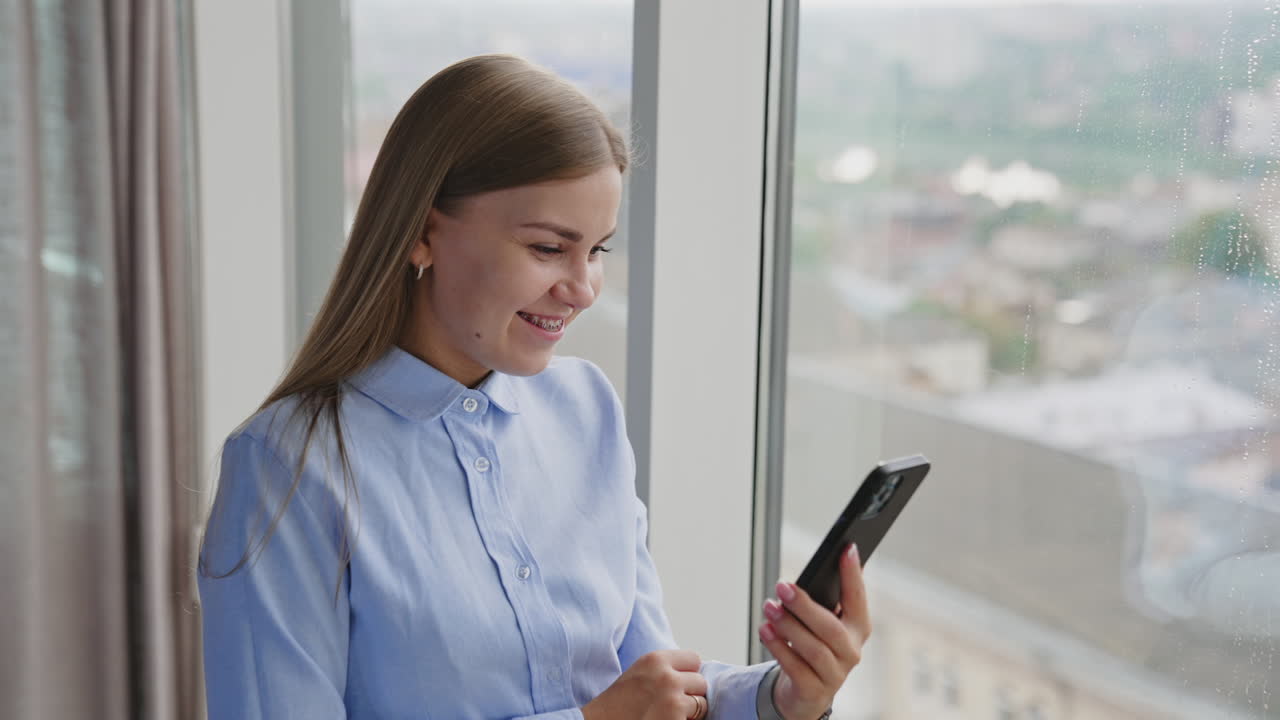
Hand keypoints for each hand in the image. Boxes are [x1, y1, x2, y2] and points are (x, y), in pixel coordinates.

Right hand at [581, 649, 708, 719]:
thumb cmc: (619, 703)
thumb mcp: (640, 673)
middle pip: (700, 681)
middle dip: (691, 694)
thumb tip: (695, 672)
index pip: (694, 659)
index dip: (689, 674)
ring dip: (691, 712)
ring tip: (669, 714)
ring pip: (702, 703)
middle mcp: (666, 675)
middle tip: (672, 705)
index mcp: (655, 659)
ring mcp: (672, 698)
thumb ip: (664, 668)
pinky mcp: (675, 717)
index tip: (679, 684)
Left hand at [758, 544, 870, 719]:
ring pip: (814, 649)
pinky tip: (765, 630)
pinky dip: (779, 648)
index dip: (853, 574)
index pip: (858, 598)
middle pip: (831, 628)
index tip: (847, 548)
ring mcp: (835, 674)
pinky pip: (796, 668)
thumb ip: (824, 598)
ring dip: (788, 626)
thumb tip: (817, 565)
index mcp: (858, 628)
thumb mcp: (823, 622)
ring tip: (769, 607)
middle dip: (805, 606)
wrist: (806, 692)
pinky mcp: (814, 691)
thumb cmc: (814, 645)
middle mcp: (851, 651)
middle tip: (782, 586)